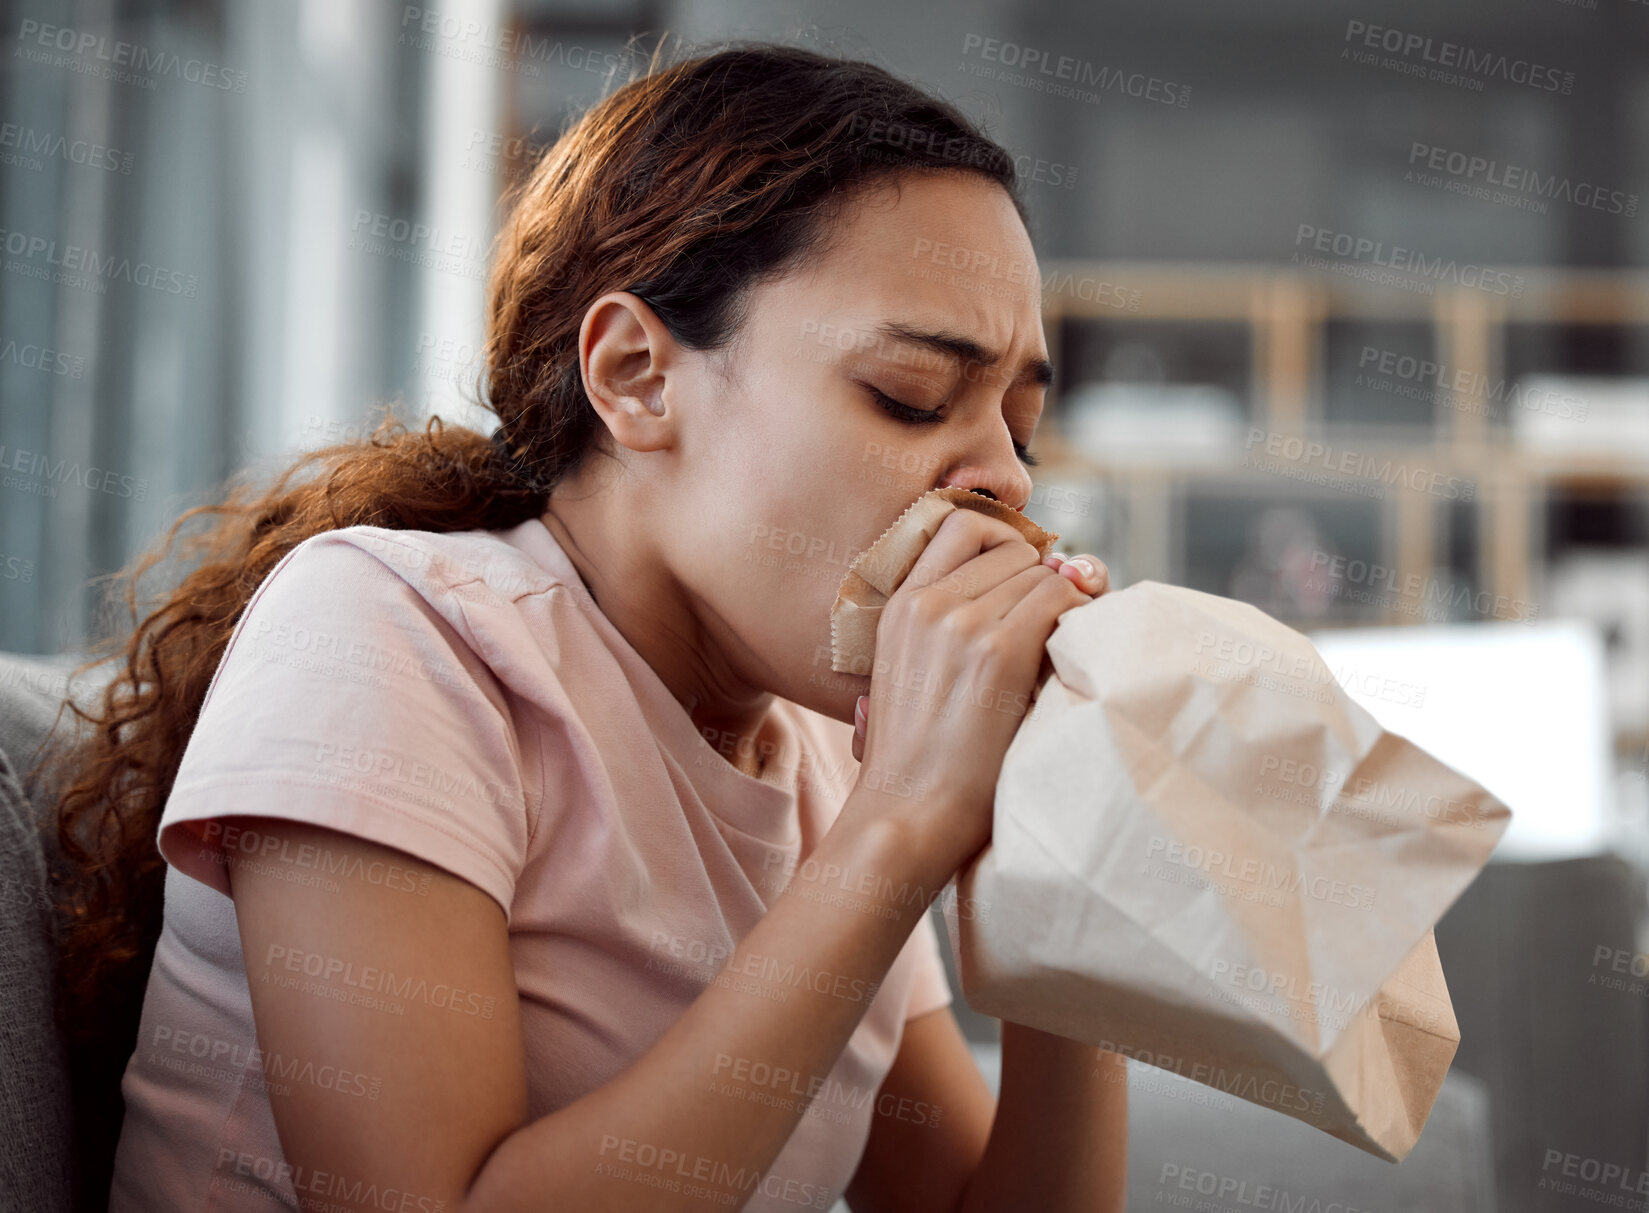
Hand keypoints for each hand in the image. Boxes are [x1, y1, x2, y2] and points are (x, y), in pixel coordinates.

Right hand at [845, 509, 1108, 878]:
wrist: (907, 812)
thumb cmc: (919, 760)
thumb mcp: (911, 674)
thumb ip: (947, 625)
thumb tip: (1035, 577)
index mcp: (898, 605)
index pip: (962, 525)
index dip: (1004, 548)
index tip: (1019, 587)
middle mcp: (926, 603)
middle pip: (1012, 549)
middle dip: (1038, 581)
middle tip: (1045, 629)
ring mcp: (961, 623)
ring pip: (1041, 572)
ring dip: (1059, 605)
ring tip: (1052, 652)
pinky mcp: (999, 651)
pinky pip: (1060, 599)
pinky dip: (1077, 619)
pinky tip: (1067, 657)